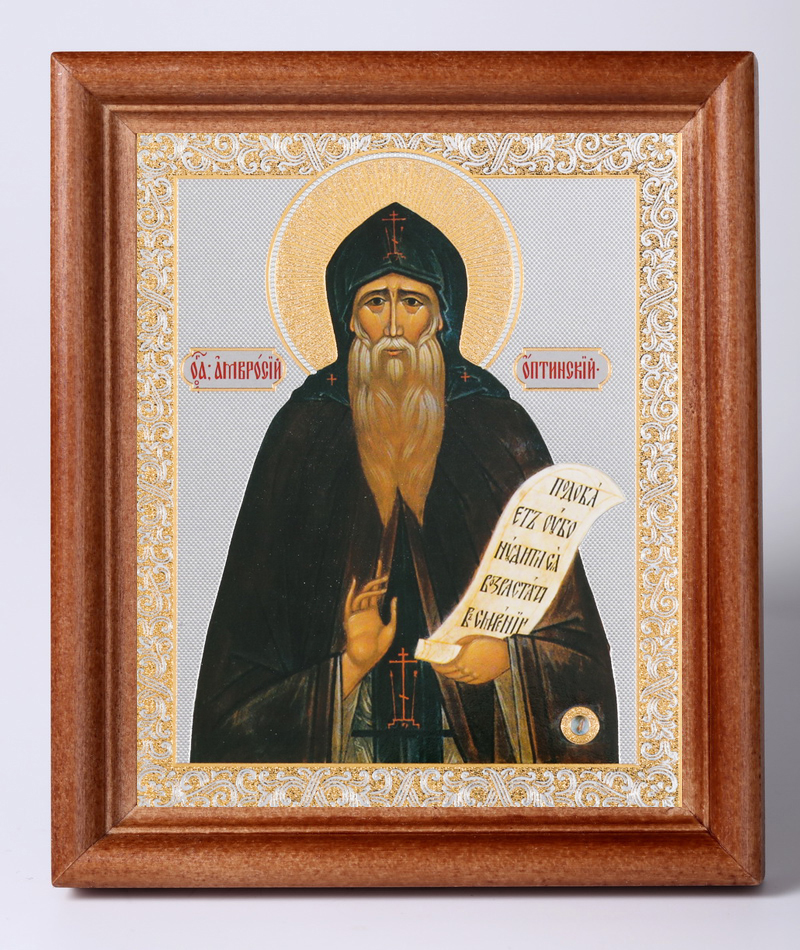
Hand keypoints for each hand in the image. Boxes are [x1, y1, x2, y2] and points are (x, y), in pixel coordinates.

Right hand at [342, 574, 397, 696]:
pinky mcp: (350, 619)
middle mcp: (364, 611)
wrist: (367, 658)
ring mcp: (357, 614)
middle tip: (385, 575)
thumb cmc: (380, 647)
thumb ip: (393, 613)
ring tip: (381, 584)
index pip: (376, 593)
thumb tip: (394, 598)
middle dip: (376, 581)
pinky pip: (349, 604)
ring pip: (361, 596)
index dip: (379, 581)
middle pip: (369, 590)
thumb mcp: (391, 628)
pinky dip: (350, 594)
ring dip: (370, 588)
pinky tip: (354, 584)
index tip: (384, 570)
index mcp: (374, 612)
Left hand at [431, 635, 509, 684]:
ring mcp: (475, 677)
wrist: (506, 652)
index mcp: (461, 661)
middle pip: (450, 674)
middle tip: (440, 666)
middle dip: (443, 671)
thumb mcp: (470, 640)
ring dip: (452, 674)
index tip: (433, 664)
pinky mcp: (482, 679)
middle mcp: (466, 672)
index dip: (437, 666)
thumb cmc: (488, 642)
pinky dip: (463, 677)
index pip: (444, 667)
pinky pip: (469, 681)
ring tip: (450, 670)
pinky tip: (462, 673)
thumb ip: (459, 645)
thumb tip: (452, 648)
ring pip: (459, 679)